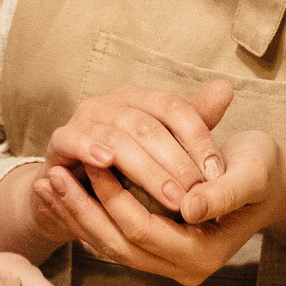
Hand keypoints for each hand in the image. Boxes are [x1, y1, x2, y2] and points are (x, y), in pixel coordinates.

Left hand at [39, 131, 285, 285]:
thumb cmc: (263, 172)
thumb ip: (222, 194)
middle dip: (82, 210)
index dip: (112, 198)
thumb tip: (189, 208)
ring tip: (46, 183)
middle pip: (119, 244)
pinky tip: (64, 191)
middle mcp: (183, 269)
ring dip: (77, 215)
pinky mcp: (156, 249)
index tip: (87, 161)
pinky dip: (86, 216)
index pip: (144, 230)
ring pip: (110, 245)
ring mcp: (167, 264)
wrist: (271, 183)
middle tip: (51, 176)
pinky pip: (113, 238)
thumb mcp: (251, 175)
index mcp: (204, 255)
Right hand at [44, 81, 235, 217]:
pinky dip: (90, 149)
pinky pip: (74, 140)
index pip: (174, 108)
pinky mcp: (59, 140)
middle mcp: (111, 103)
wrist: (74, 188)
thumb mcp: (164, 147)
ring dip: (146, 170)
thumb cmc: (126, 167)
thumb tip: (226, 87)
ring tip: (172, 198)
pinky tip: (108, 164)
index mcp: (140, 99)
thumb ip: (193, 122)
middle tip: (197, 193)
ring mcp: (84, 119)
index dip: (198, 138)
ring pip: (117, 138)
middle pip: (148, 125)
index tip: (218, 173)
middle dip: (176, 162)